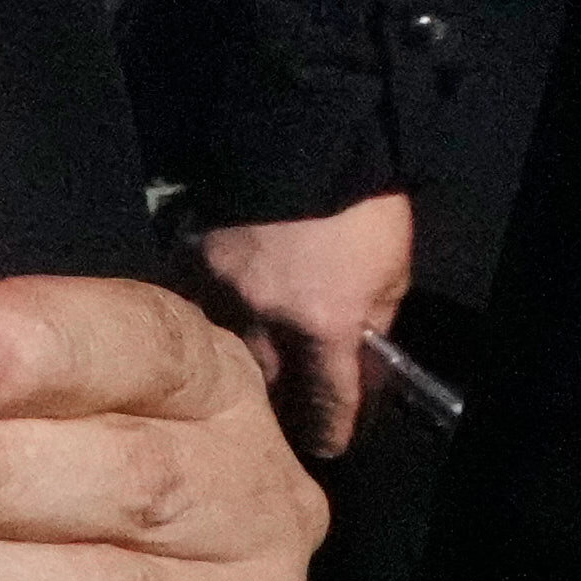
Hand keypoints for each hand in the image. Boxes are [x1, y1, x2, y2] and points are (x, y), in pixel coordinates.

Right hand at [188, 195, 417, 464]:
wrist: (307, 136)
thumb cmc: (361, 206)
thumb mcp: (391, 274)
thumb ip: (372, 327)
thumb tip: (357, 366)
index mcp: (322, 322)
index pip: (327, 401)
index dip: (333, 429)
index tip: (330, 444)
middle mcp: (263, 316)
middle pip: (265, 386)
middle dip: (280, 402)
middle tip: (289, 409)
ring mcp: (218, 287)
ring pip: (221, 349)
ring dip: (239, 360)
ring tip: (249, 366)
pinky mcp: (189, 258)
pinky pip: (197, 304)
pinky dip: (210, 315)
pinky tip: (218, 315)